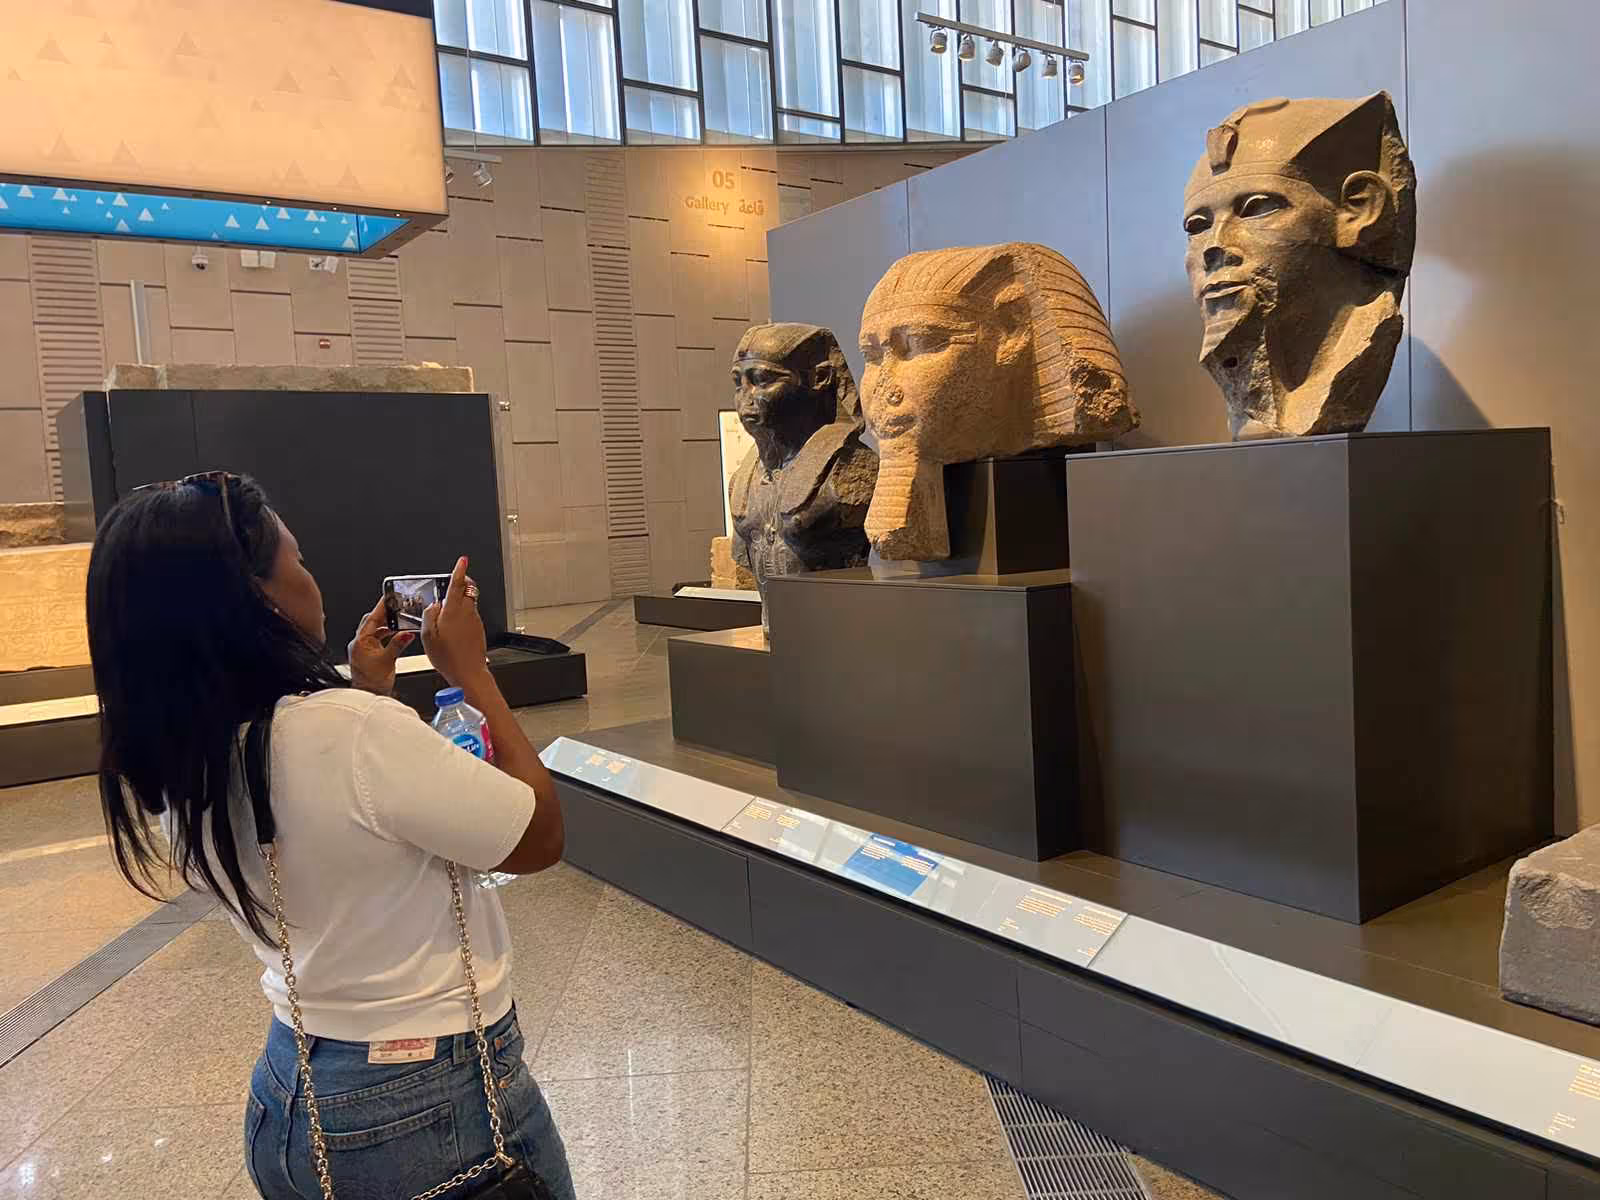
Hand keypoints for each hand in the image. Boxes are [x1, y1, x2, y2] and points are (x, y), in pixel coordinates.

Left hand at [348, 596, 415, 695]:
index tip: (388, 597)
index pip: (371, 618)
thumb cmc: (373, 682)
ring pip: (374, 630)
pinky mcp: (367, 655)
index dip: (381, 607)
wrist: (368, 696)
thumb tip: (406, 633)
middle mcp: (359, 644)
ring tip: (398, 621)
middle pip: (371, 622)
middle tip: (396, 607)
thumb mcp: (388, 659)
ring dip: (386, 625)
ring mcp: (362, 649)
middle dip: (384, 614)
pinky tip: (395, 636)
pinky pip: (376, 639)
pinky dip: (386, 635)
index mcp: (360, 642)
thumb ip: (398, 644)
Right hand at [422, 556, 487, 687]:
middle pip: (468, 590)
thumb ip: (429, 615)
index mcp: (453, 612)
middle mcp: (467, 613)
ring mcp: (475, 621)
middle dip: (462, 583)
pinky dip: (462, 615)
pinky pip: (470, 615)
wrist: (469, 673)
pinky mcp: (478, 629)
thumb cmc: (448, 658)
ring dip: (460, 601)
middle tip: (453, 582)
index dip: (460, 570)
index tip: (463, 560)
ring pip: (469, 603)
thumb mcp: (428, 636)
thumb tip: (434, 605)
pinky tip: (453, 629)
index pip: (458, 584)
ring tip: (446, 615)